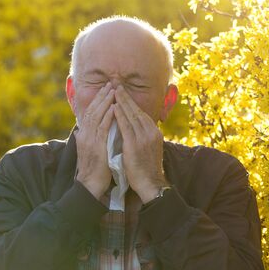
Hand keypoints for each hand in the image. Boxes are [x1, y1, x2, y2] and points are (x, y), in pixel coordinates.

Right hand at [74, 82, 113, 198]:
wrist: (89, 185)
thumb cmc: (92, 170)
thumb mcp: (87, 151)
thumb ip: (85, 139)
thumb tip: (80, 131)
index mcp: (83, 135)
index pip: (90, 112)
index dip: (97, 100)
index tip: (105, 90)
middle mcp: (84, 134)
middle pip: (92, 110)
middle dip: (102, 96)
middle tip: (110, 84)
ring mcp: (89, 139)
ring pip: (97, 115)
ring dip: (105, 102)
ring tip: (113, 91)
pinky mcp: (96, 146)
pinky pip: (103, 127)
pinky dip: (108, 116)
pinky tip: (114, 107)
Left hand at [114, 85, 166, 202]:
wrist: (151, 183)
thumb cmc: (147, 169)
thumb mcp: (149, 149)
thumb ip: (143, 137)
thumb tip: (136, 129)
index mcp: (154, 133)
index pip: (142, 114)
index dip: (132, 103)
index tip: (124, 94)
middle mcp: (151, 132)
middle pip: (137, 111)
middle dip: (127, 98)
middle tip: (118, 86)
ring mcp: (144, 138)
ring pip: (132, 115)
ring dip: (122, 102)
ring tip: (114, 91)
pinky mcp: (135, 145)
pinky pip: (126, 126)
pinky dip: (120, 115)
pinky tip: (114, 107)